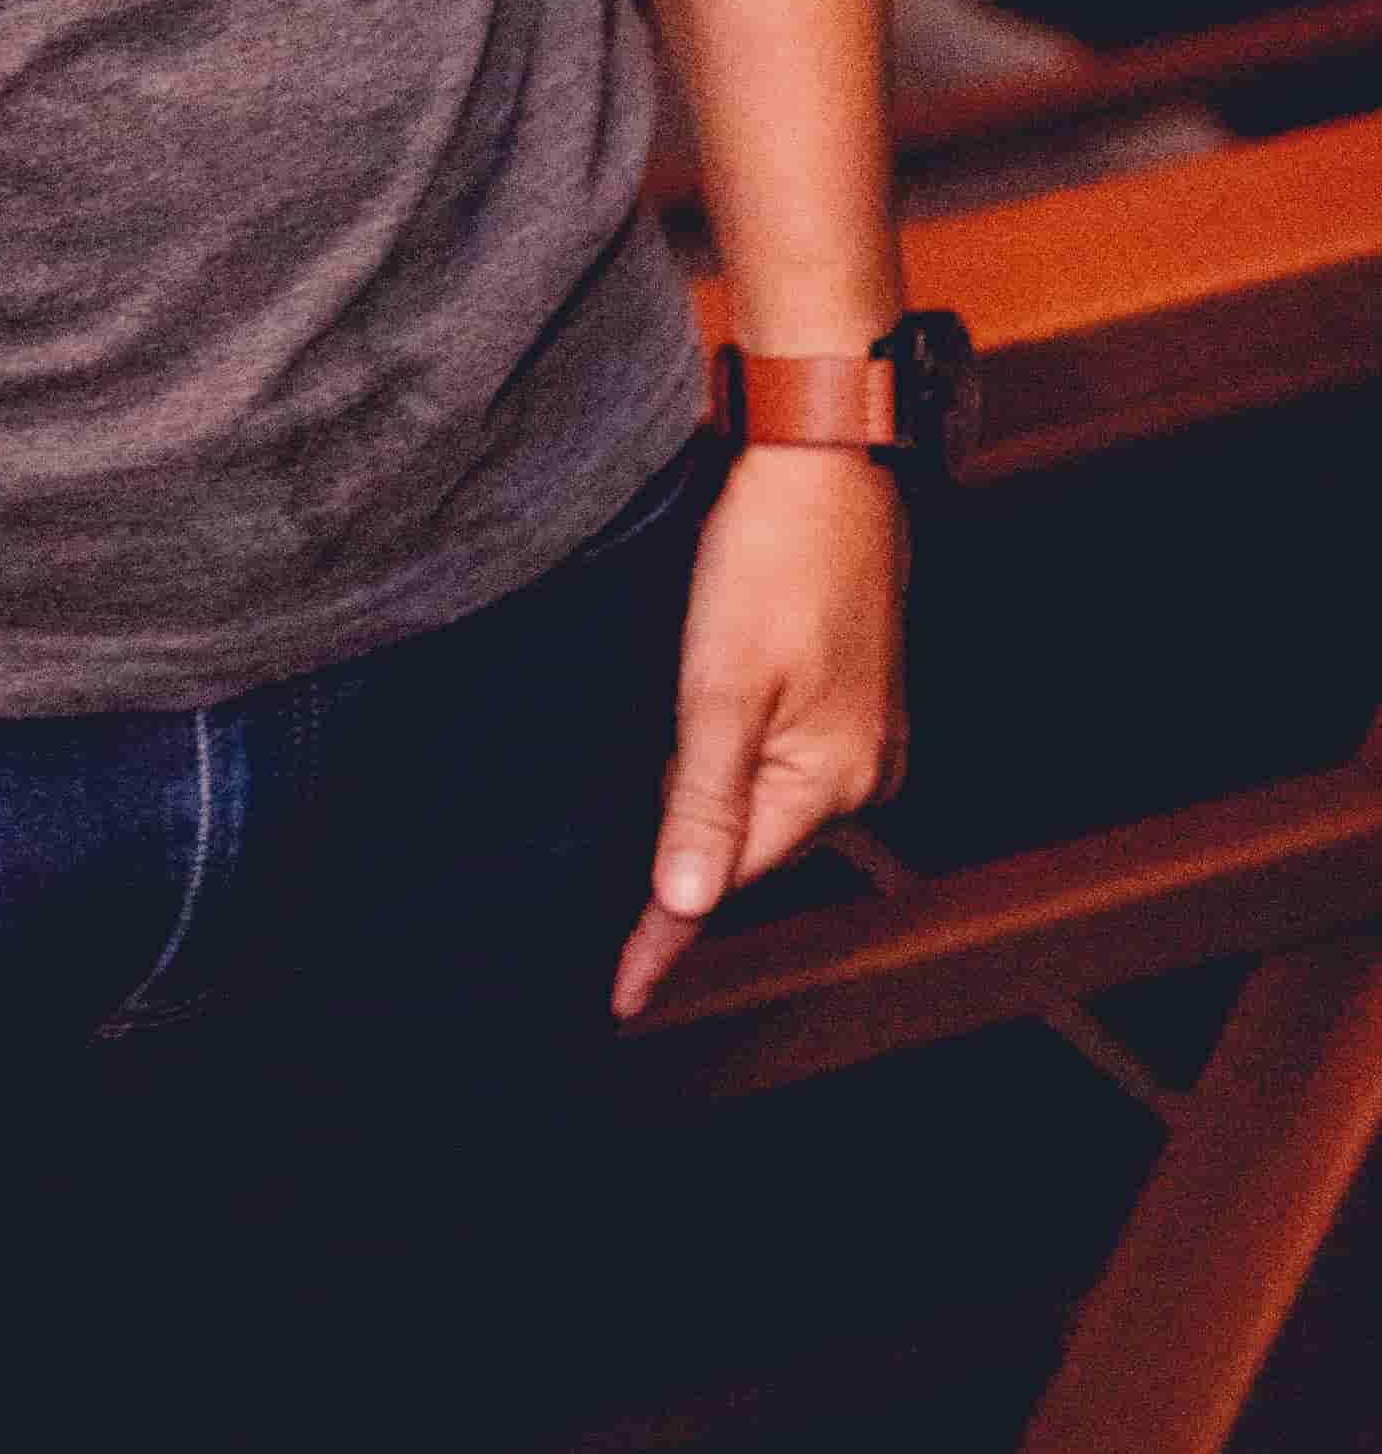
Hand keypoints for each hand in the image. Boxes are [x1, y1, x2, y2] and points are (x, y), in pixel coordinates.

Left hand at [612, 451, 907, 1016]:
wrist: (820, 454)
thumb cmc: (771, 560)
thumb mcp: (720, 687)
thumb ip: (703, 801)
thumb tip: (689, 908)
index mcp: (834, 781)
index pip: (729, 878)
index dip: (667, 934)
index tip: (619, 998)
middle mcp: (861, 770)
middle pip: (744, 842)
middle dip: (676, 867)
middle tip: (593, 909)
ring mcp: (859, 729)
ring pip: (756, 796)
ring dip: (695, 810)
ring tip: (623, 843)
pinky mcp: (843, 687)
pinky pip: (772, 755)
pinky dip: (723, 766)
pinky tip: (678, 763)